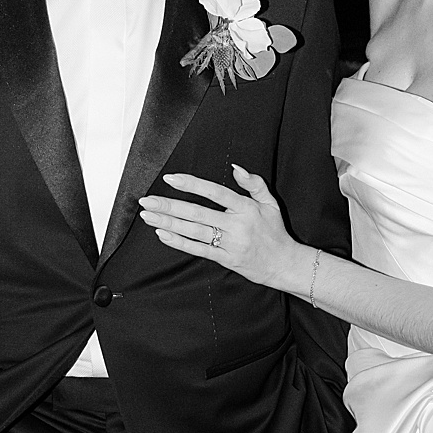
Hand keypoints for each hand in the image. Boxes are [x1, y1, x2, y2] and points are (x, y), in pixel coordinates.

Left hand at [140, 166, 300, 287]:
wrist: (284, 264)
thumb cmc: (275, 232)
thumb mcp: (270, 203)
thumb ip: (254, 184)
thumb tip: (236, 168)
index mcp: (246, 208)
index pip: (215, 192)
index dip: (192, 185)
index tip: (171, 179)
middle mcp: (237, 225)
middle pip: (198, 213)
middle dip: (170, 206)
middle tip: (148, 200)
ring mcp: (230, 244)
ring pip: (194, 231)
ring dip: (169, 223)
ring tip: (149, 216)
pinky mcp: (226, 259)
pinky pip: (199, 250)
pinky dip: (180, 242)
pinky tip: (163, 234)